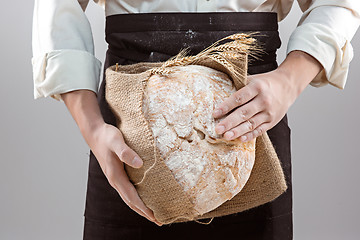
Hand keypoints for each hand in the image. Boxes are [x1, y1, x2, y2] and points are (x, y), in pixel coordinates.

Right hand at [60, 90, 161, 225]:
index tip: (155, 217)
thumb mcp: (117, 141)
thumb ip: (126, 153)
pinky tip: (143, 196)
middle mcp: (115, 180)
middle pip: (130, 202)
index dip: (143, 208)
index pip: (132, 197)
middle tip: (159, 221)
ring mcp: (115, 178)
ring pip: (129, 197)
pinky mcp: (117, 174)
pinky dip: (136, 198)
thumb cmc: (107, 136)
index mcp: (115, 176)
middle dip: (144, 212)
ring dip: (140, 207)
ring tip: (153, 213)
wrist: (95, 133)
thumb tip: (140, 164)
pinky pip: (128, 190)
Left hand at [212, 50, 322, 141]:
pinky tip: (240, 139)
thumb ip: (238, 87)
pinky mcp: (272, 121)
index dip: (226, 106)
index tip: (215, 113)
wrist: (288, 85)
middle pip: (244, 113)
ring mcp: (269, 112)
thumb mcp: (253, 79)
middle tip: (218, 129)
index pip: (239, 98)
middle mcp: (264, 100)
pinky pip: (260, 130)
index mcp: (257, 87)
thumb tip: (218, 95)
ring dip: (238, 131)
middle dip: (229, 122)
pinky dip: (250, 135)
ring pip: (251, 124)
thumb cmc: (265, 82)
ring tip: (226, 136)